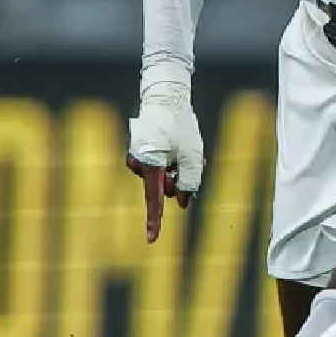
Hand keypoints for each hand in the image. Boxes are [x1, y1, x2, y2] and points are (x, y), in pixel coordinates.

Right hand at [126, 83, 204, 242]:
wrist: (165, 97)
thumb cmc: (179, 124)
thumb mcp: (193, 155)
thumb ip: (190, 182)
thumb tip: (183, 202)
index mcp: (150, 164)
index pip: (154, 199)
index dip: (155, 220)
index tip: (152, 239)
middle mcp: (139, 164)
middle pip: (163, 188)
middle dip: (181, 181)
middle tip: (198, 164)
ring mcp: (138, 159)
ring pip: (162, 178)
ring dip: (178, 171)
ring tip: (191, 153)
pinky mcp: (141, 153)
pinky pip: (158, 168)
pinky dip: (171, 164)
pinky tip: (180, 151)